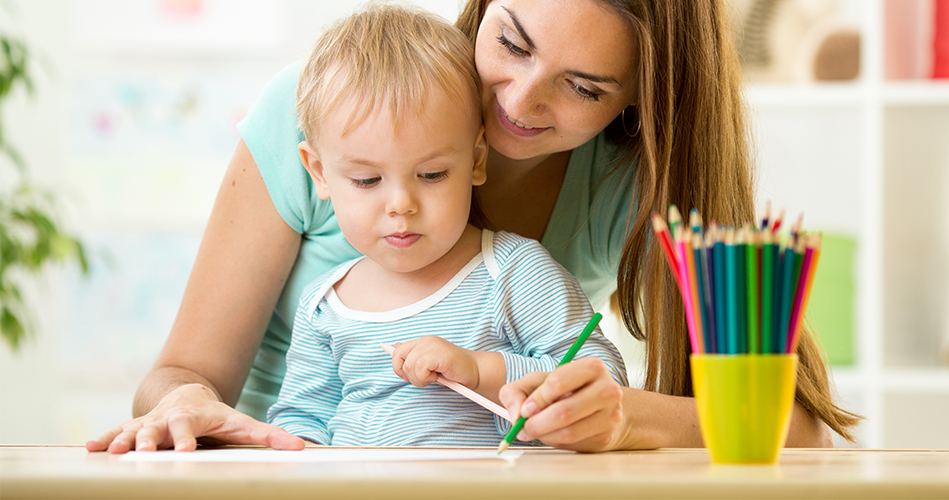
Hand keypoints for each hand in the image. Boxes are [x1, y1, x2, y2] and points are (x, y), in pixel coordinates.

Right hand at [85, 383, 304, 453]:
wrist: (187, 394)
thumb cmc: (218, 417)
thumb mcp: (242, 424)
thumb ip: (269, 436)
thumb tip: (301, 448)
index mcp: (195, 417)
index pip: (191, 427)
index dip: (188, 438)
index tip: (186, 451)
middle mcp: (169, 418)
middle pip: (159, 428)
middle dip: (151, 439)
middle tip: (146, 451)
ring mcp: (150, 422)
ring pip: (135, 430)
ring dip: (124, 440)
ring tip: (113, 453)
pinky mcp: (135, 428)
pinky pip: (118, 432)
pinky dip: (106, 438)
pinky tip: (90, 447)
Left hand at [390, 336, 478, 388]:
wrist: (476, 371)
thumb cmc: (454, 371)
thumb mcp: (430, 364)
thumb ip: (414, 356)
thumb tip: (393, 346)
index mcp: (423, 342)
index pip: (398, 350)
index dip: (397, 366)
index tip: (407, 377)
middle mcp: (427, 340)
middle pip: (400, 358)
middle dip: (409, 375)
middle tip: (425, 379)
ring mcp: (433, 345)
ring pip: (409, 365)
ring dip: (419, 379)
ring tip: (433, 379)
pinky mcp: (440, 354)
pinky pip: (420, 368)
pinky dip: (426, 378)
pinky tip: (437, 377)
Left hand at [498, 357, 624, 451]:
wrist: (601, 407)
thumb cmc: (566, 391)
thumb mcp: (539, 381)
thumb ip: (517, 391)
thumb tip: (515, 414)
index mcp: (592, 367)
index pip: (558, 382)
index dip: (536, 399)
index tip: (524, 409)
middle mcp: (607, 390)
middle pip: (564, 412)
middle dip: (536, 423)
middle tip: (522, 428)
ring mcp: (610, 415)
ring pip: (568, 432)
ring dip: (544, 435)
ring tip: (534, 431)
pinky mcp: (606, 436)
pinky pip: (574, 444)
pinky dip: (555, 442)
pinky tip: (552, 434)